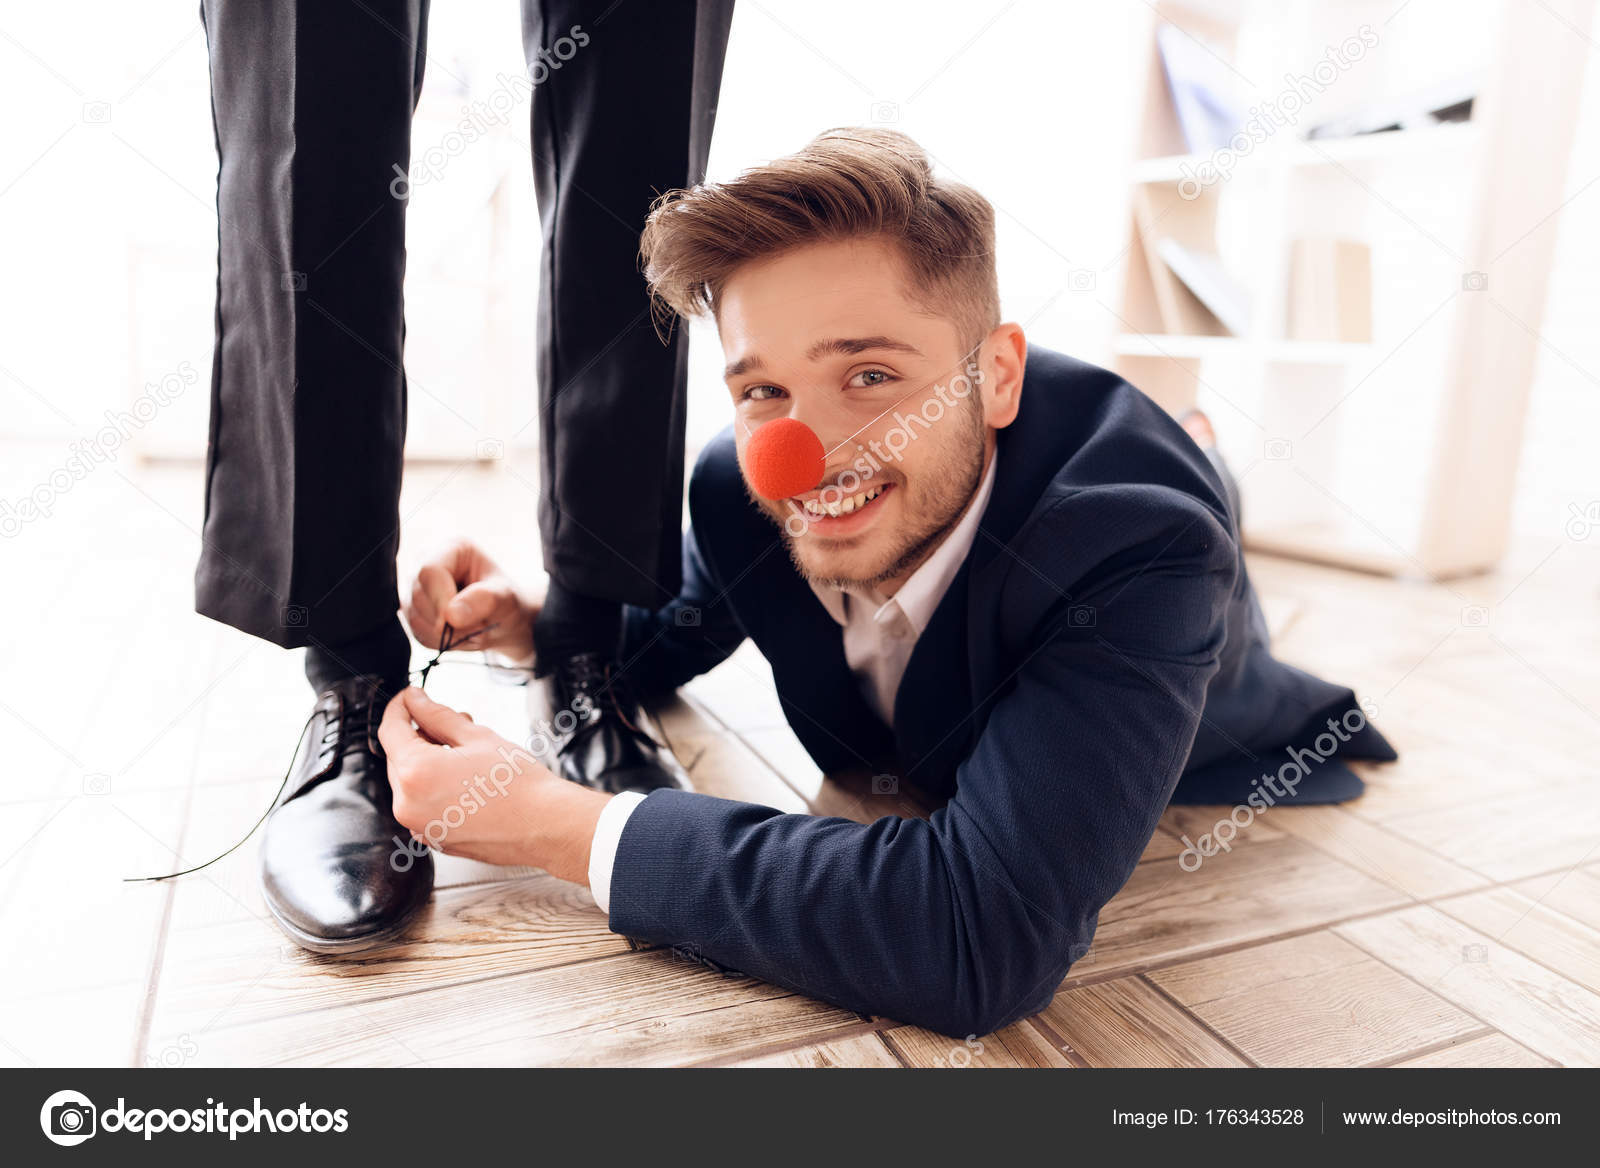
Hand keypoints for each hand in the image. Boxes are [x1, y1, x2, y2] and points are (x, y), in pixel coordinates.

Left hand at [379, 688, 609, 882]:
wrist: (546, 826)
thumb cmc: (518, 783)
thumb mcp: (476, 737)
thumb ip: (437, 716)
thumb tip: (415, 700)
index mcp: (415, 774)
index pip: (390, 731)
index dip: (399, 707)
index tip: (409, 697)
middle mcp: (408, 805)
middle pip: (397, 757)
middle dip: (418, 735)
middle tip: (450, 721)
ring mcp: (419, 827)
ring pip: (409, 782)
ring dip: (427, 760)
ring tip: (463, 749)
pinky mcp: (434, 839)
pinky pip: (422, 804)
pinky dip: (434, 786)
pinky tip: (463, 777)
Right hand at [403, 540, 537, 660]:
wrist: (502, 619)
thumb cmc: (505, 600)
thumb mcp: (505, 597)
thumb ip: (483, 600)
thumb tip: (451, 616)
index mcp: (452, 548)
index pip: (430, 571)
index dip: (440, 599)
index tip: (457, 621)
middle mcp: (427, 562)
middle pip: (419, 595)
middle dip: (449, 622)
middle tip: (479, 627)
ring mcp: (416, 588)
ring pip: (415, 618)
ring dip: (447, 635)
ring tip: (473, 629)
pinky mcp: (413, 612)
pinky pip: (418, 634)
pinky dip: (442, 642)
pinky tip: (460, 635)